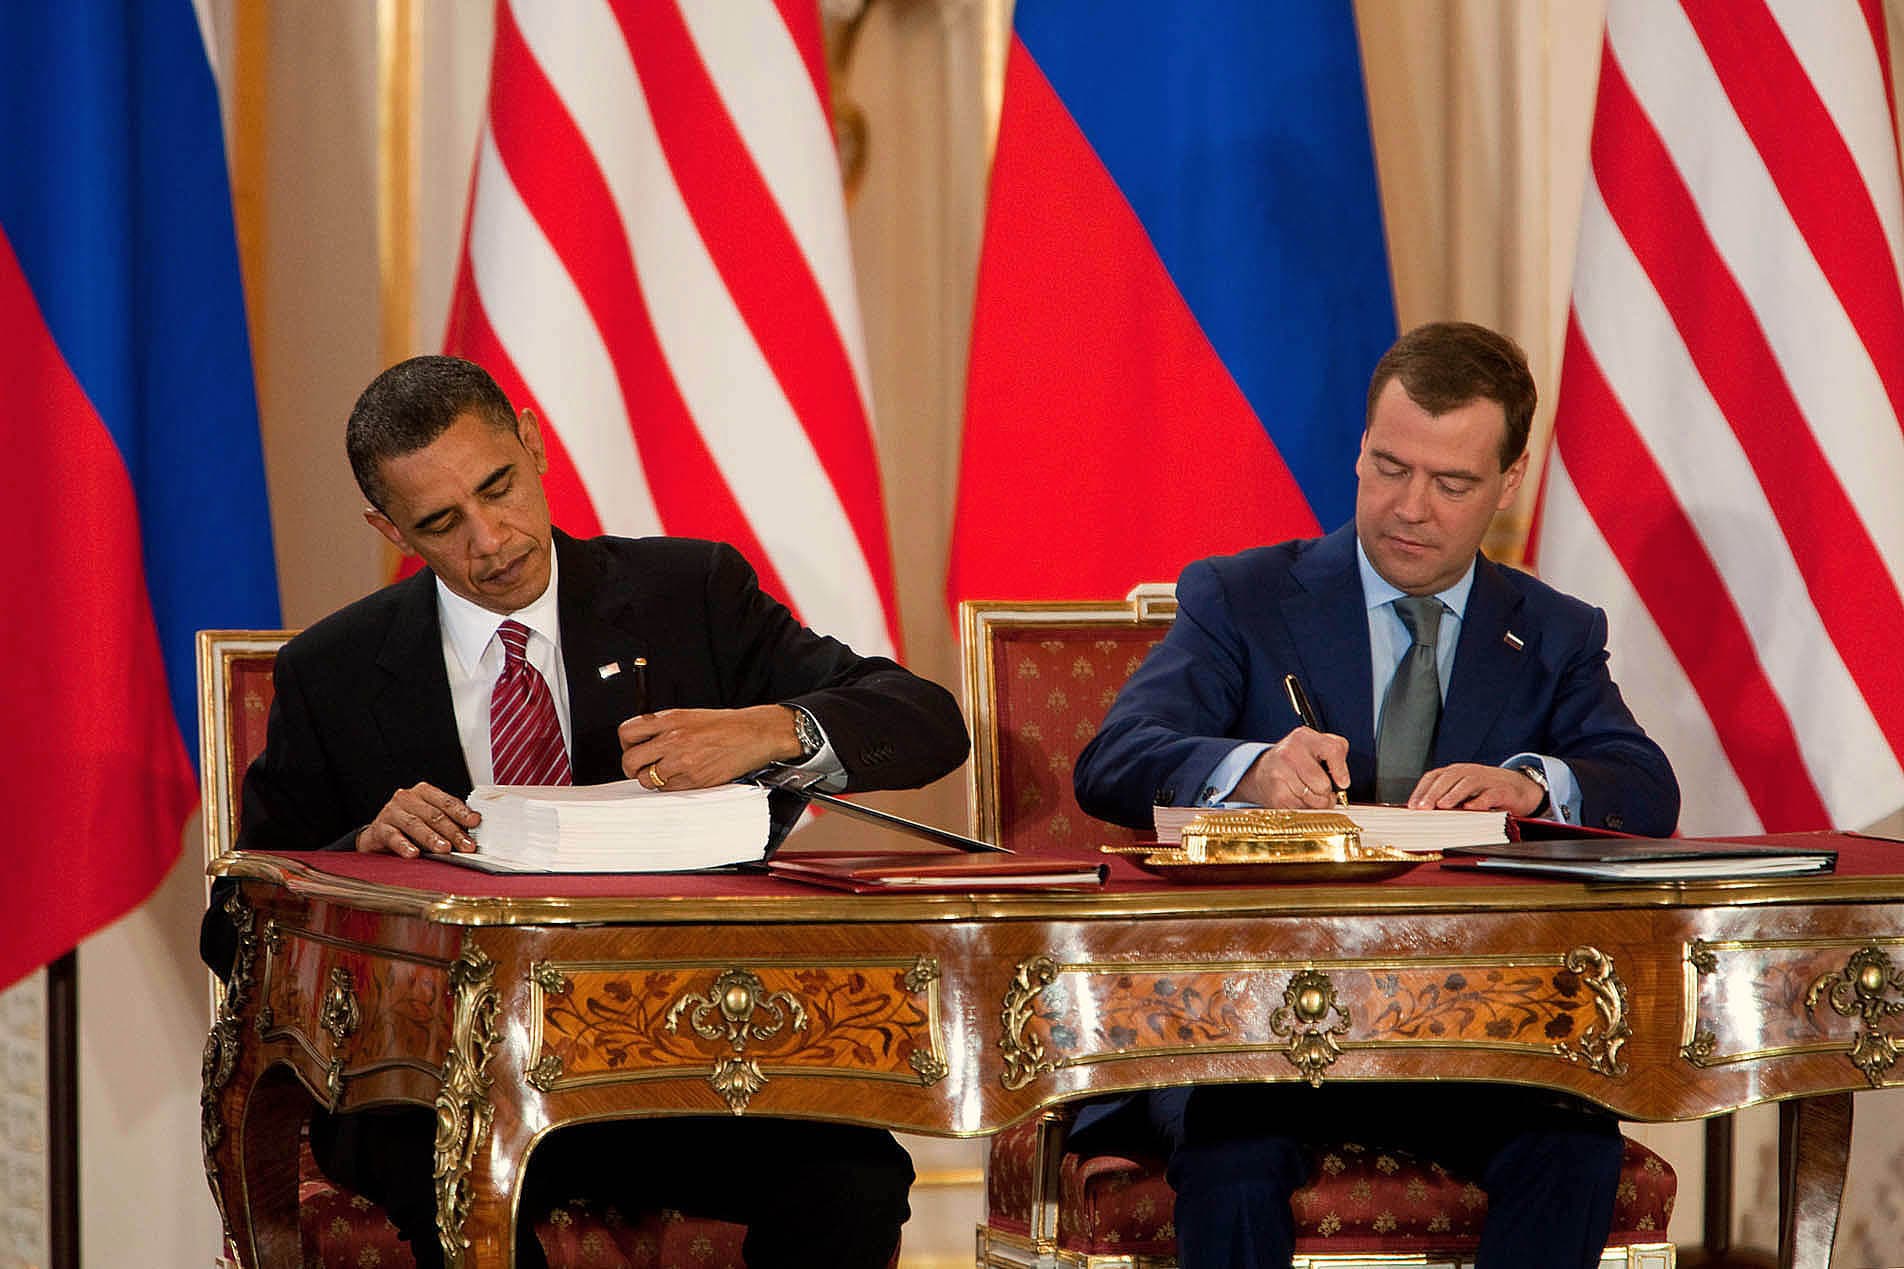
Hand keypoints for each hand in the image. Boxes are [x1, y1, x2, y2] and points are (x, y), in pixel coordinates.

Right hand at [355, 782, 480, 857]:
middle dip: (453, 831)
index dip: (462, 812)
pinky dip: (404, 846)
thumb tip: (471, 835)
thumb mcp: (429, 819)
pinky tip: (413, 854)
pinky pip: (393, 837)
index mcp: (424, 792)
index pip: (446, 802)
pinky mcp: (380, 828)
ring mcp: (392, 812)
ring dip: (432, 838)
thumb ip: (449, 821)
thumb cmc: (409, 826)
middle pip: (434, 815)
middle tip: (466, 845)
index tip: (475, 822)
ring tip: (444, 849)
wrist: (378, 835)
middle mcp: (407, 798)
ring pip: (415, 824)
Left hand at [618, 705, 802, 789]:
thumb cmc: (724, 726)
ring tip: (667, 772)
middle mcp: (672, 740)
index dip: (626, 744)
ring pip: (647, 780)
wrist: (753, 734)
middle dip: (632, 767)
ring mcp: (682, 761)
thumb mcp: (688, 716)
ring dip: (652, 779)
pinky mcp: (693, 779)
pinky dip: (670, 786)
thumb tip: (641, 742)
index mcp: (669, 719)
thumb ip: (662, 727)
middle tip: (641, 767)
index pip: (627, 733)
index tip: (633, 748)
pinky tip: (682, 776)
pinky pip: (667, 789)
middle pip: (630, 761)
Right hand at [1233, 727, 1350, 808]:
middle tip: (1320, 786)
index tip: (1343, 782)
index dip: (1341, 770)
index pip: (1333, 750)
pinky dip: (1304, 808)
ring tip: (1308, 791)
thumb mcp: (1318, 745)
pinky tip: (1297, 797)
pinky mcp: (1276, 795)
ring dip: (1316, 802)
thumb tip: (1342, 782)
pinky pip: (1302, 810)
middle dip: (1327, 791)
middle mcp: (1289, 753)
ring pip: (1314, 801)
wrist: (1265, 769)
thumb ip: (1337, 754)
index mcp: (1303, 737)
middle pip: (1323, 784)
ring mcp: (1280, 774)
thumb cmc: (1298, 758)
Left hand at [1407, 762, 1545, 814]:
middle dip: (1433, 793)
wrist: (1520, 788)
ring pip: (1467, 783)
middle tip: (1423, 808)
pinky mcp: (1502, 790)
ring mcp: (1486, 780)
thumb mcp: (1463, 794)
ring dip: (1453, 794)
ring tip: (1442, 806)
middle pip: (1447, 778)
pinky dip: (1480, 801)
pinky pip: (1490, 794)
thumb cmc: (1486, 792)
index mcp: (1456, 772)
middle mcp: (1469, 772)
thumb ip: (1446, 800)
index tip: (1412, 806)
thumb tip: (1422, 814)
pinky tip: (1470, 809)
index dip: (1421, 790)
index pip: (1434, 777)